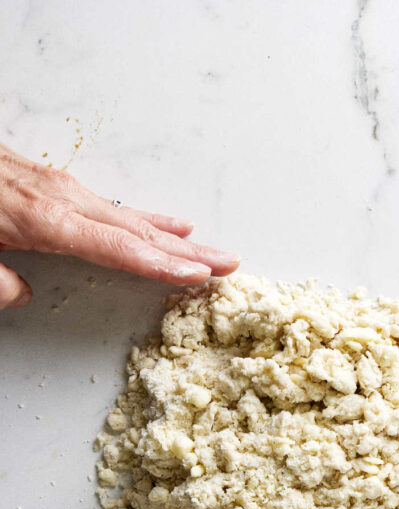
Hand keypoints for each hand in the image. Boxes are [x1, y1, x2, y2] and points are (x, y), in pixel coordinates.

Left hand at [0, 142, 238, 308]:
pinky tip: (160, 221)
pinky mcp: (48, 181)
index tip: (200, 276)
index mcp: (43, 220)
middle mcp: (59, 199)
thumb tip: (25, 294)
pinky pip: (108, 203)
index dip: (161, 266)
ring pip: (127, 215)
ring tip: (207, 248)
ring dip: (171, 235)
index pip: (117, 248)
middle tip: (229, 264)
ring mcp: (56, 186)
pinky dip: (141, 217)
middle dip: (186, 250)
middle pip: (136, 230)